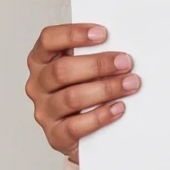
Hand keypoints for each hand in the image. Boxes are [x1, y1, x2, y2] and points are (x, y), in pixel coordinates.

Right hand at [25, 23, 140, 163]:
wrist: (87, 134)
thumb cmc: (87, 89)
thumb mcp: (86, 67)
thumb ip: (95, 53)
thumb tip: (122, 47)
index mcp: (41, 60)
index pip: (48, 40)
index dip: (74, 34)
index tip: (103, 33)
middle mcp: (38, 84)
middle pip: (62, 70)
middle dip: (98, 65)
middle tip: (125, 62)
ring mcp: (45, 110)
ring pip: (72, 97)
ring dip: (105, 89)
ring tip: (130, 84)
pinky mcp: (56, 135)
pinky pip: (76, 126)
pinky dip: (100, 116)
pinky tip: (118, 108)